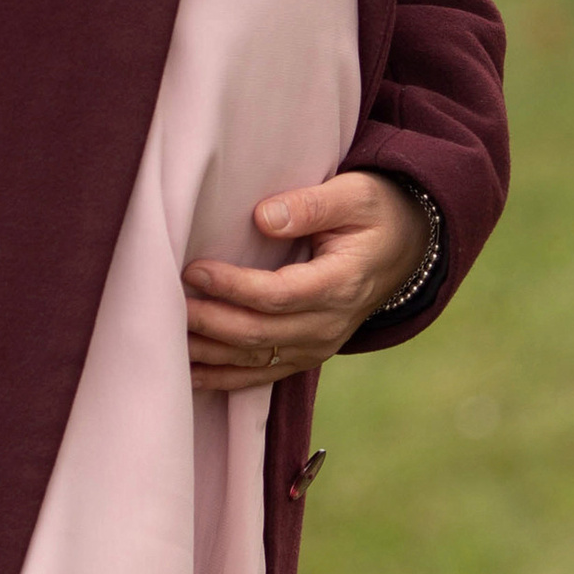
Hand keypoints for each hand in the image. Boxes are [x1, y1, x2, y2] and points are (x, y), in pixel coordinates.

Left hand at [182, 170, 433, 393]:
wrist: (407, 249)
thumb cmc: (375, 213)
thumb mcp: (353, 195)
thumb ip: (310, 205)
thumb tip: (263, 217)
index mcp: (340, 285)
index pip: (278, 295)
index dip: (233, 287)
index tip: (194, 271)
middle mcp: (329, 325)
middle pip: (259, 334)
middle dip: (210, 323)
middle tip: (167, 304)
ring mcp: (318, 346)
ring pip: (255, 361)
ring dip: (210, 354)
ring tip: (166, 339)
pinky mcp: (307, 353)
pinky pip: (262, 375)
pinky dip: (224, 378)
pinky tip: (191, 374)